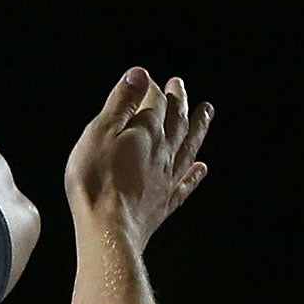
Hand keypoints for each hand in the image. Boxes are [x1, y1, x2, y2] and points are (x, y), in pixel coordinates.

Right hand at [62, 67, 212, 248]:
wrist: (108, 229)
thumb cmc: (97, 182)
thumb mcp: (100, 133)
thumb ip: (121, 103)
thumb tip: (139, 74)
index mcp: (148, 132)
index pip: (155, 102)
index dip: (151, 88)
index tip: (146, 80)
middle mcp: (164, 152)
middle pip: (176, 120)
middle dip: (178, 101)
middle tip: (180, 86)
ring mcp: (167, 179)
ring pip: (188, 147)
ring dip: (198, 128)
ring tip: (206, 112)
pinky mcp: (164, 204)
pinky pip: (185, 185)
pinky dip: (195, 175)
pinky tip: (202, 168)